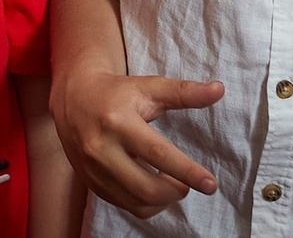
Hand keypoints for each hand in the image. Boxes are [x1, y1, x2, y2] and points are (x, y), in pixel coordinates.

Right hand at [51, 66, 223, 218]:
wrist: (73, 98)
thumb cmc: (116, 92)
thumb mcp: (149, 87)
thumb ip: (184, 92)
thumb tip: (219, 90)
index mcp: (117, 121)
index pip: (158, 154)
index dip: (187, 171)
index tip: (210, 184)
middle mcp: (101, 148)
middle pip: (147, 187)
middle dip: (177, 190)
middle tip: (188, 182)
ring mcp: (93, 169)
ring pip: (137, 202)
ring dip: (164, 200)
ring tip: (172, 183)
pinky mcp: (91, 182)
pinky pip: (125, 206)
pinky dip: (147, 203)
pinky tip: (153, 186)